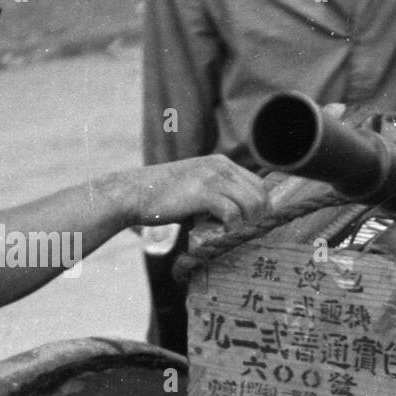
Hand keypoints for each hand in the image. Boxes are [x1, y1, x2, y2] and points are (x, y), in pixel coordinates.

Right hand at [109, 155, 267, 229]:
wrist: (134, 193)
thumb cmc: (164, 196)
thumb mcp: (196, 186)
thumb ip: (218, 194)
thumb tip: (243, 217)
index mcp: (221, 163)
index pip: (258, 184)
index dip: (261, 206)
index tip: (253, 223)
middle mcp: (220, 167)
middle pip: (259, 195)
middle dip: (257, 217)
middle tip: (244, 232)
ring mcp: (212, 178)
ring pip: (251, 204)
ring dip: (246, 223)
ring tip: (232, 232)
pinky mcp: (202, 193)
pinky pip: (232, 213)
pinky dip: (231, 227)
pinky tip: (221, 232)